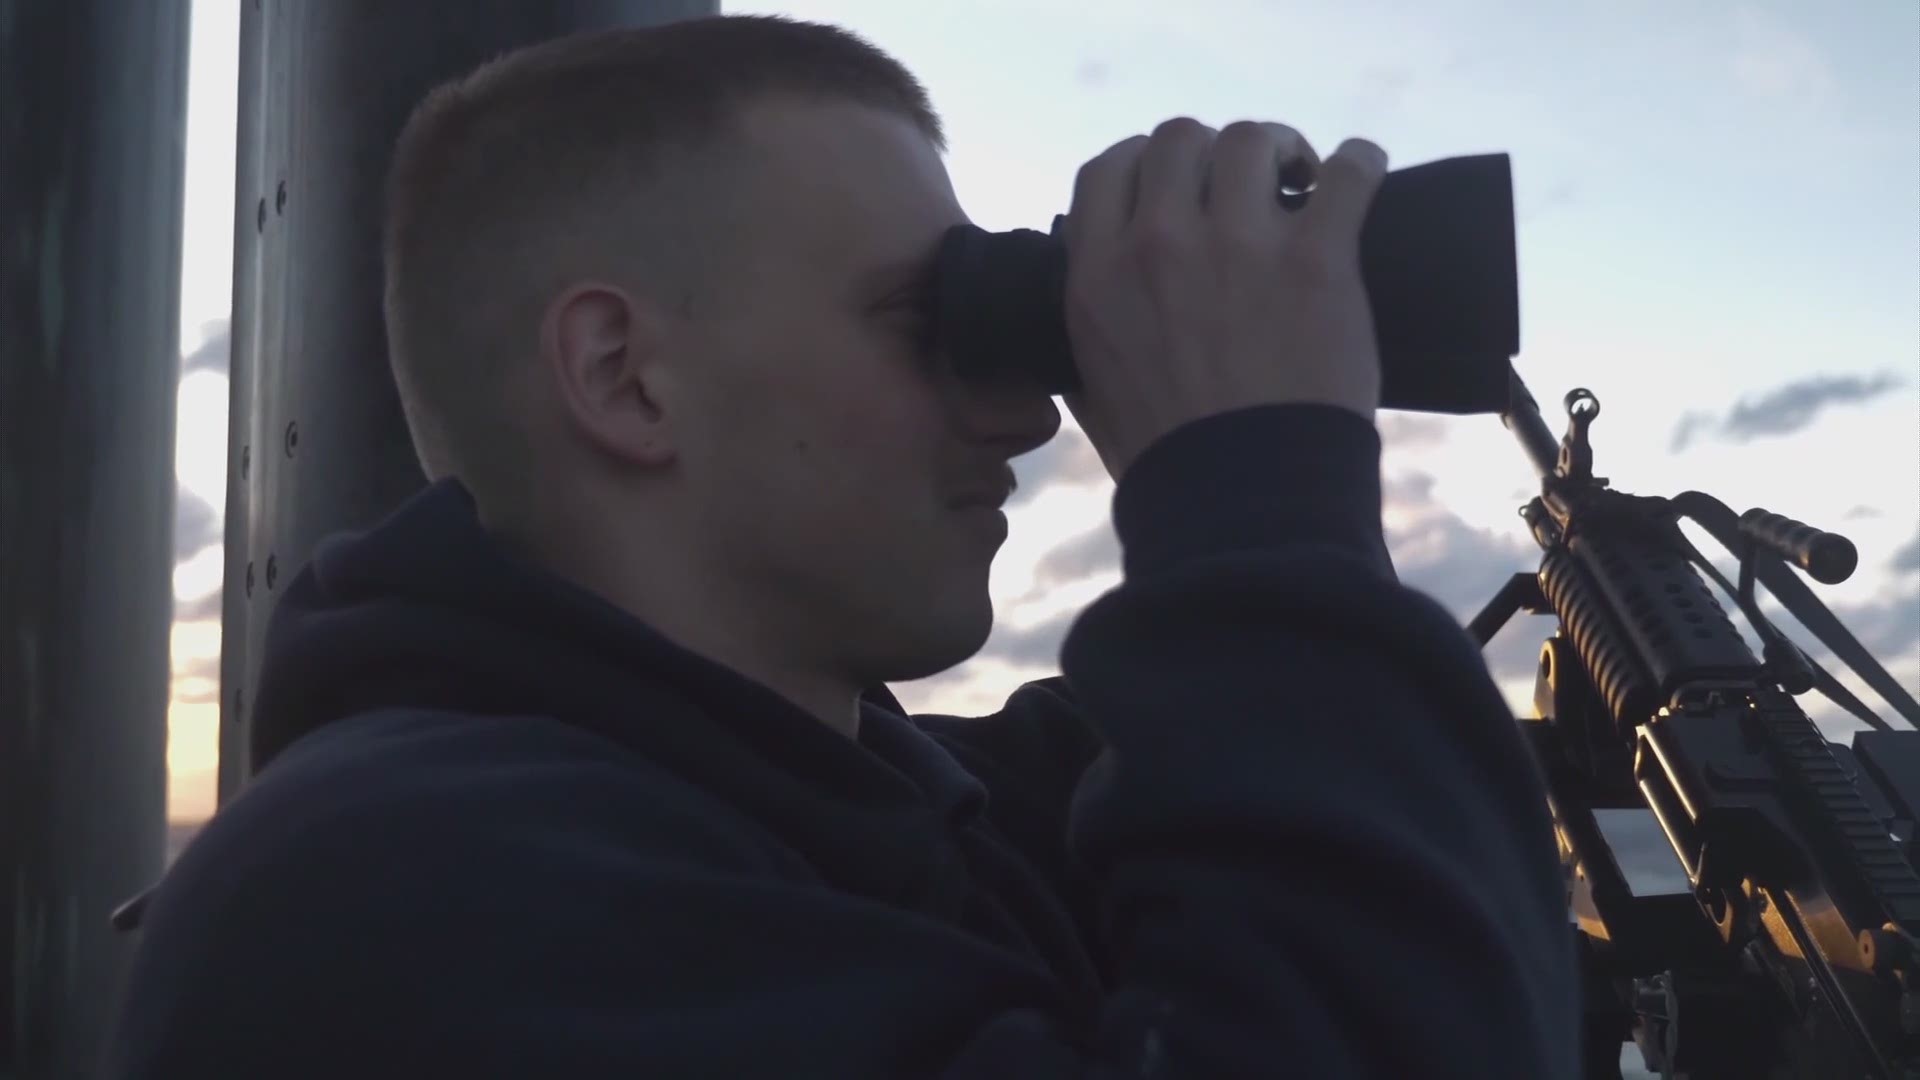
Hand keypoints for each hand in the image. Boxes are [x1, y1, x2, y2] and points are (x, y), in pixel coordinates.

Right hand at [1058, 118, 1387, 480]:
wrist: (1242, 507)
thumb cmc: (1170, 463)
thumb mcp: (1094, 391)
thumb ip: (1088, 335)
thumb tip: (1091, 302)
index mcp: (1098, 277)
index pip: (1107, 168)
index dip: (1145, 163)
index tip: (1176, 183)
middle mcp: (1158, 247)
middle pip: (1180, 138)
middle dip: (1213, 154)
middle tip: (1246, 186)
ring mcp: (1238, 247)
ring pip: (1250, 139)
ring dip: (1280, 151)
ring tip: (1303, 181)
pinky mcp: (1316, 261)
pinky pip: (1347, 171)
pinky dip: (1358, 163)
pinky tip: (1360, 172)